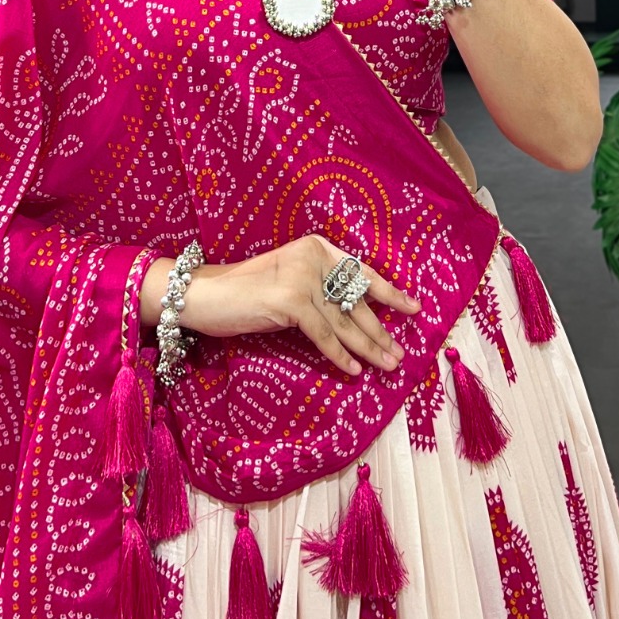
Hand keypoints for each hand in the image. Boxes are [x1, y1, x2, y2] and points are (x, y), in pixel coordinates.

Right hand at [170, 234, 419, 377]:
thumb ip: (319, 290)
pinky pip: (324, 335)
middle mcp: (313, 257)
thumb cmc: (244, 293)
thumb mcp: (288, 281)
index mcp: (317, 247)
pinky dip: (340, 355)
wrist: (203, 295)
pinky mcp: (290, 301)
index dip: (389, 293)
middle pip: (355, 301)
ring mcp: (302, 277)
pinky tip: (354, 370)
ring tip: (387, 366)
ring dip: (369, 347)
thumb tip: (358, 316)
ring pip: (344, 321)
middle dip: (380, 331)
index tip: (414, 308)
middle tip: (400, 354)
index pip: (360, 273)